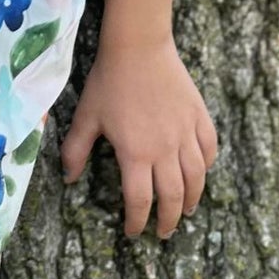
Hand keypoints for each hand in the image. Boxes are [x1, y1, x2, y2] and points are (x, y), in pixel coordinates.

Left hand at [59, 30, 217, 238]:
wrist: (139, 47)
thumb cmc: (109, 81)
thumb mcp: (86, 117)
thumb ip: (75, 150)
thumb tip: (68, 178)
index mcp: (136, 154)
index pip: (140, 201)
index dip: (137, 221)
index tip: (133, 231)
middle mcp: (165, 149)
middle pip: (172, 196)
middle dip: (167, 220)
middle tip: (163, 232)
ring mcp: (186, 133)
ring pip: (197, 177)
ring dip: (192, 199)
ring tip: (186, 211)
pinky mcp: (199, 116)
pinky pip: (209, 148)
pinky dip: (207, 165)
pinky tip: (202, 172)